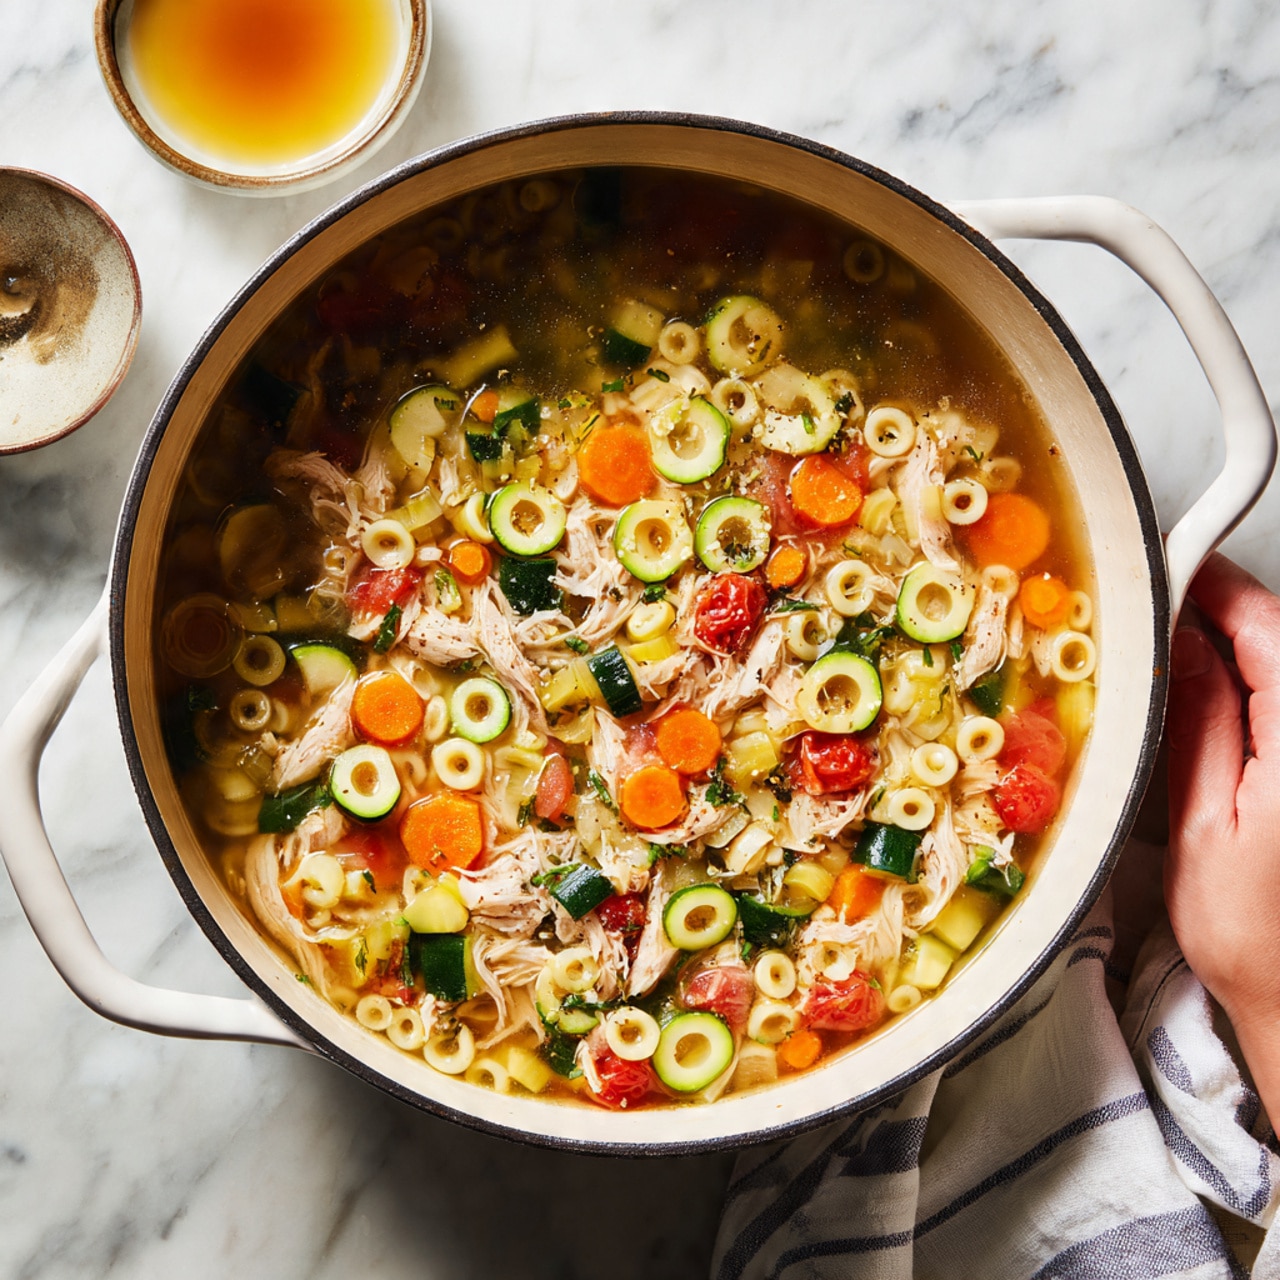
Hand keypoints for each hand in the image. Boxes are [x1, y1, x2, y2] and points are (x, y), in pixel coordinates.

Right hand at [1166, 552, 1279, 1123]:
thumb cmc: (1253, 937)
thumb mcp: (1202, 824)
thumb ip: (1199, 721)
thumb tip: (1178, 645)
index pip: (1269, 625)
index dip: (1211, 584)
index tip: (1164, 565)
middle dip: (1218, 614)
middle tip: (1152, 616)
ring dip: (1237, 650)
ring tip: (1174, 661)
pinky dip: (1256, 685)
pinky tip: (1218, 700)